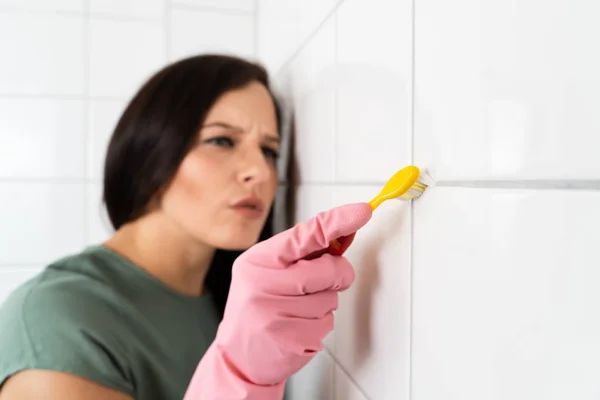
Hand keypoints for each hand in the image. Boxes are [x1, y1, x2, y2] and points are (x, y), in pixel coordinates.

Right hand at [183, 202, 371, 398]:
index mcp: (257, 261)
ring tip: (295, 310)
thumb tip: (343, 234)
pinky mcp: (291, 340)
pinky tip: (296, 327)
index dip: (337, 221)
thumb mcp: (268, 271)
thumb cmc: (256, 306)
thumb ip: (303, 252)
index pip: (304, 236)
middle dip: (338, 274)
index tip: (362, 212)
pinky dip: (319, 324)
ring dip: (323, 303)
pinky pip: (327, 323)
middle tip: (324, 281)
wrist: (238, 356)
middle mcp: (263, 285)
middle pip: (329, 270)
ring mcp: (276, 315)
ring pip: (331, 298)